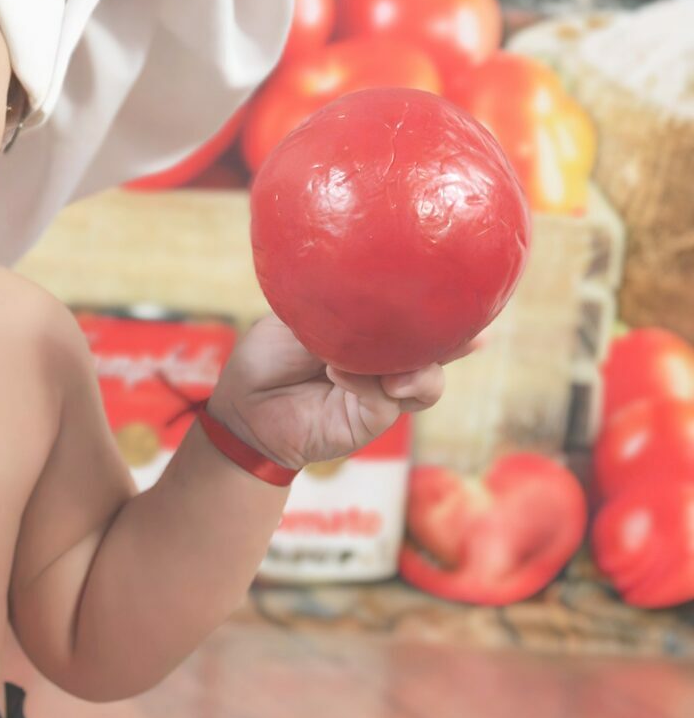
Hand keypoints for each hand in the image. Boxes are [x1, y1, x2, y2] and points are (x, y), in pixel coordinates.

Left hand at [205, 314, 479, 469]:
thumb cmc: (267, 356)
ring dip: (415, 368)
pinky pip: (386, 402)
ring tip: (390, 366)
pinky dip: (367, 384)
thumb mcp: (301, 319)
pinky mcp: (369, 421)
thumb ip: (339, 312)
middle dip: (452, 341)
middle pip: (435, 352)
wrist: (243, 406)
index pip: (418, 321)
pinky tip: (339, 373)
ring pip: (425, 382)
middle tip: (466, 335)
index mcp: (372, 332)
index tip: (473, 300)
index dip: (447, 312)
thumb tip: (375, 296)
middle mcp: (386, 363)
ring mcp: (381, 393)